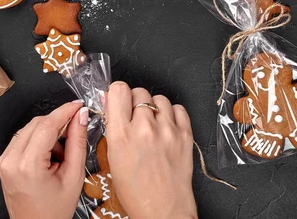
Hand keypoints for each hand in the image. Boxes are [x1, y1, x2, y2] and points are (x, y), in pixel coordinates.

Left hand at [0, 100, 88, 218]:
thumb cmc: (54, 210)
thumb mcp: (74, 176)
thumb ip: (78, 142)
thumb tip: (80, 116)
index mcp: (28, 165)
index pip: (47, 125)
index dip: (65, 111)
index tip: (78, 104)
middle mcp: (10, 161)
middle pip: (37, 123)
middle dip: (58, 123)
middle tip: (75, 130)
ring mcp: (4, 161)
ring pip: (29, 129)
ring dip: (48, 132)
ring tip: (62, 154)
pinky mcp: (3, 162)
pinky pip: (23, 138)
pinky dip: (39, 140)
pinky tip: (50, 156)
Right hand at [106, 82, 197, 218]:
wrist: (163, 209)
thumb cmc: (136, 191)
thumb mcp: (113, 159)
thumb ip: (113, 127)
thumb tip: (111, 101)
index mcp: (121, 135)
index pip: (119, 90)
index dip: (117, 93)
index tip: (118, 100)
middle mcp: (145, 128)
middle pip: (139, 92)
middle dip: (135, 102)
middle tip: (135, 117)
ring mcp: (167, 130)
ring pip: (159, 99)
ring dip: (154, 108)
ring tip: (152, 125)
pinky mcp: (185, 134)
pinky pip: (178, 108)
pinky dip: (172, 114)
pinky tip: (167, 127)